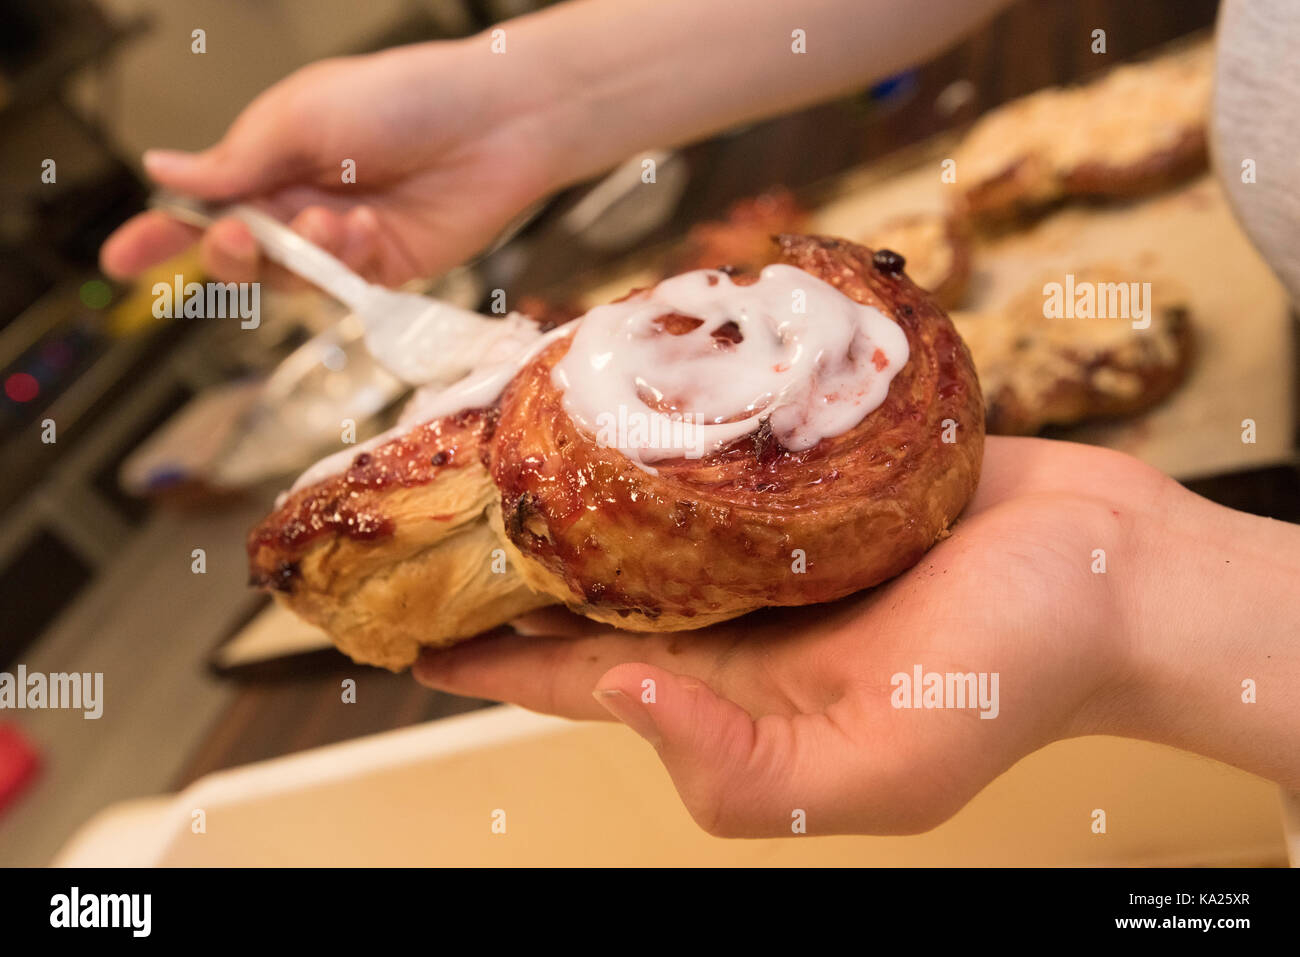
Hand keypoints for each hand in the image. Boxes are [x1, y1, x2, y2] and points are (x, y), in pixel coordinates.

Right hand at [100, 40, 560, 286]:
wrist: (495, 122)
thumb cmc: (404, 97)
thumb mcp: (301, 115)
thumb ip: (237, 159)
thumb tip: (163, 171)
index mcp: (271, 156)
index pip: (202, 202)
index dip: (159, 233)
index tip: (118, 261)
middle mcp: (300, 202)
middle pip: (238, 251)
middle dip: (228, 250)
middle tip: (238, 235)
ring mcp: (340, 239)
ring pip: (287, 275)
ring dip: (297, 254)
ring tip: (330, 219)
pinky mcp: (383, 268)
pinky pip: (340, 284)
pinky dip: (345, 259)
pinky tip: (366, 225)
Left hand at [415, 436, 1210, 836]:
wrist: (1112, 571)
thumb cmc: (1014, 679)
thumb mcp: (882, 768)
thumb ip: (742, 769)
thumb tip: (623, 695)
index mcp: (727, 687)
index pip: (572, 677)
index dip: (483, 660)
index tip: (394, 630)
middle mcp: (728, 609)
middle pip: (586, 583)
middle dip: (508, 555)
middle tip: (426, 504)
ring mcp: (763, 533)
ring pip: (637, 501)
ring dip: (569, 475)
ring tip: (493, 431)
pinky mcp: (804, 469)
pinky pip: (710, 441)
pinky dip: (657, 417)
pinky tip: (614, 381)